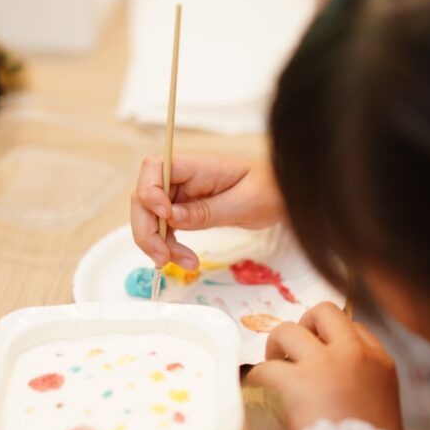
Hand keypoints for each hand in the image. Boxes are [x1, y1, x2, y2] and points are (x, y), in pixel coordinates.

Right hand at [130, 153, 283, 268]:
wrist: (285, 196)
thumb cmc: (272, 190)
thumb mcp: (243, 203)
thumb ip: (205, 211)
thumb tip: (170, 218)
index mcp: (198, 165)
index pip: (154, 167)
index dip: (149, 191)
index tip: (165, 216)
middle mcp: (184, 177)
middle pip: (144, 197)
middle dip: (147, 229)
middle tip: (162, 258)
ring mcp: (183, 194)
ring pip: (152, 217)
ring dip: (158, 243)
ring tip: (183, 263)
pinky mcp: (187, 210)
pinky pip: (166, 228)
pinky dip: (170, 246)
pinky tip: (186, 260)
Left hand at [248, 301, 403, 429]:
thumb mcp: (385, 407)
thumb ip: (367, 388)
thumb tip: (347, 394)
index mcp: (379, 360)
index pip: (356, 328)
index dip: (336, 335)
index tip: (325, 349)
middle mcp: (352, 353)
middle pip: (324, 312)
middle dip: (306, 322)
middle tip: (296, 345)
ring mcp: (323, 363)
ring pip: (288, 329)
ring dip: (276, 342)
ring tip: (273, 360)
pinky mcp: (296, 380)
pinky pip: (266, 367)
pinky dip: (257, 375)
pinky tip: (256, 384)